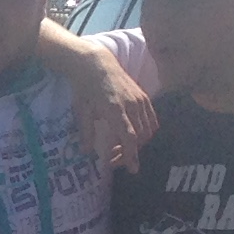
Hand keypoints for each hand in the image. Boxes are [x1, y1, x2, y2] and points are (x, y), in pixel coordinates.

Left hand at [66, 38, 155, 171]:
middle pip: (139, 137)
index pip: (128, 136)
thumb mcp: (81, 111)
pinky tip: (134, 136)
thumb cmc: (86, 88)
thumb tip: (87, 153)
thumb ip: (86, 132)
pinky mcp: (144, 97)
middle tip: (113, 160)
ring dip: (137, 144)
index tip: (133, 169)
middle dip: (129, 153)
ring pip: (147, 130)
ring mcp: (140, 100)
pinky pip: (152, 120)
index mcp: (115, 109)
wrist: (97, 64)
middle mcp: (132, 105)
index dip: (131, 154)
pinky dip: (146, 132)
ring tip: (121, 149)